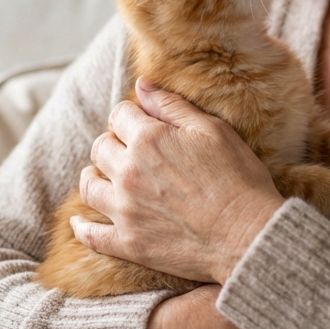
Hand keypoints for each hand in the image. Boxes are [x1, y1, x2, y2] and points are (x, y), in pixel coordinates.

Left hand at [71, 78, 285, 284]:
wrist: (249, 235)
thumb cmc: (239, 178)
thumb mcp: (213, 130)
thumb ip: (172, 106)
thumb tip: (141, 85)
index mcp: (148, 139)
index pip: (120, 115)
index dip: (131, 116)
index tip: (141, 123)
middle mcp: (128, 172)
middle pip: (100, 148)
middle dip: (113, 143)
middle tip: (129, 151)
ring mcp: (125, 210)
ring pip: (88, 186)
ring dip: (95, 177)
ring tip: (106, 178)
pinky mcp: (128, 243)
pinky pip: (91, 235)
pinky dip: (82, 227)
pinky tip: (80, 222)